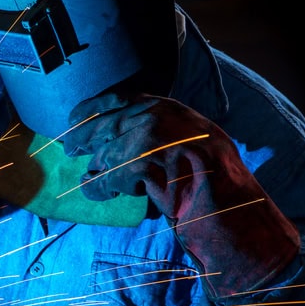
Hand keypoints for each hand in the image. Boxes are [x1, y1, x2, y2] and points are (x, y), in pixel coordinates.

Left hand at [62, 91, 299, 300]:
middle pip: (105, 125)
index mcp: (170, 108)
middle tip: (71, 149)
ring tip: (91, 180)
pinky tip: (98, 194)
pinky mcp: (139, 167)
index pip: (119, 99)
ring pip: (105, 154)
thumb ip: (164, 129)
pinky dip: (98, 189)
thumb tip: (125, 133)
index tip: (74, 117)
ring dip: (96, 169)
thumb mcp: (195, 139)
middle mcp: (157, 118)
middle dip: (84, 138)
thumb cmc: (217, 179)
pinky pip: (106, 179)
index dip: (92, 109)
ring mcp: (147, 140)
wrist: (233, 206)